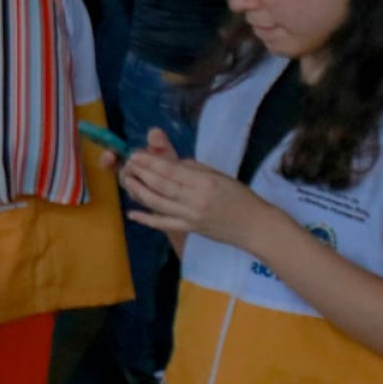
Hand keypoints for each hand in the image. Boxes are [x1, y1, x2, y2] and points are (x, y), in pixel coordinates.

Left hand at [119, 131, 278, 249]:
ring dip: (139, 191)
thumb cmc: (240, 196)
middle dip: (142, 173)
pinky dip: (147, 219)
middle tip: (128, 163)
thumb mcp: (219, 175)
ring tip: (127, 180)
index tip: (136, 154)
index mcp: (204, 183)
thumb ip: (193, 168)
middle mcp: (195, 200)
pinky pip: (164, 224)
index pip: (171, 171)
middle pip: (161, 185)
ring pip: (158, 203)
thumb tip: (170, 164)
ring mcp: (190, 216)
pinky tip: (132, 213)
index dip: (150, 163)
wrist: (255, 226)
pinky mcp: (189, 229)